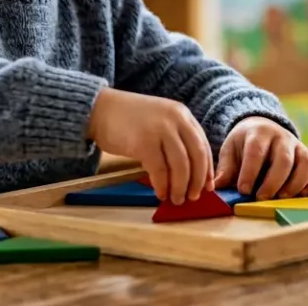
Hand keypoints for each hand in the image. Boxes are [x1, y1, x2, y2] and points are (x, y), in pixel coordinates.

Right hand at [87, 88, 213, 203]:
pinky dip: (162, 186)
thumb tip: (189, 172)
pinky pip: (159, 170)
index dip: (207, 169)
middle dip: (198, 180)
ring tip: (177, 199)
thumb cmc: (128, 119)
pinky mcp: (144, 142)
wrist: (99, 109)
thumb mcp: (159, 120)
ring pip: (181, 165)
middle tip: (194, 197)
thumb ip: (175, 138)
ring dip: (181, 186)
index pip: (203, 144)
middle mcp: (175, 119)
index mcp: (182, 114)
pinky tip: (161, 193)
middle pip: (197, 155)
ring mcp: (160, 130)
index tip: (208, 186)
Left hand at [213, 116, 307, 198]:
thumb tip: (217, 188)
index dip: (250, 171)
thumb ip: (226, 169)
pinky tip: (300, 195)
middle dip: (273, 181)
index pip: (256, 151)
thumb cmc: (244, 143)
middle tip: (261, 198)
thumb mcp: (231, 150)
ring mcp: (298, 145)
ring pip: (306, 163)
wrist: (262, 127)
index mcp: (258, 133)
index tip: (243, 190)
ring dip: (296, 183)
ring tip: (281, 197)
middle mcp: (281, 137)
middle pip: (283, 158)